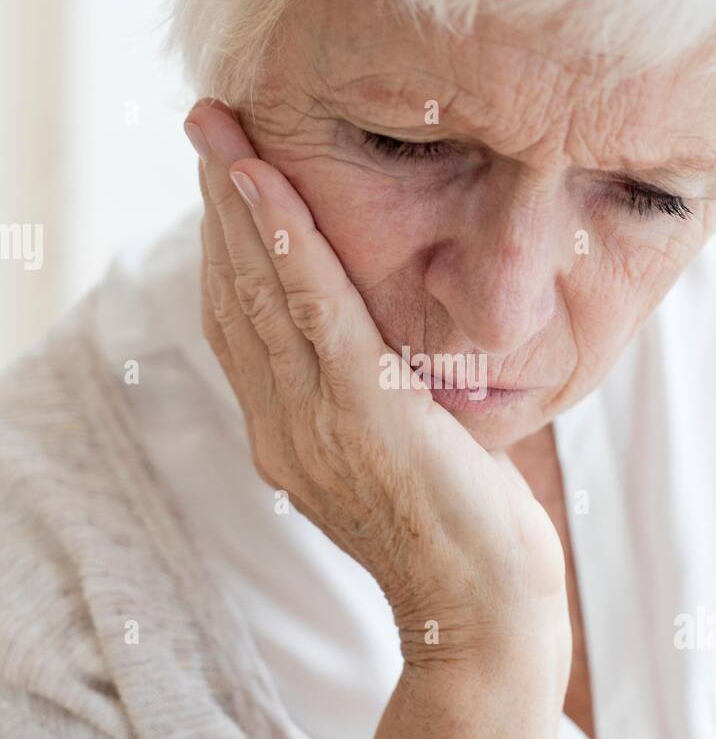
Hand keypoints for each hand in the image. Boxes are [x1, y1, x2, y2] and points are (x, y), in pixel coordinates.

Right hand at [187, 100, 568, 659]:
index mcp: (287, 437)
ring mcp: (315, 423)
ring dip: (239, 204)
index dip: (225, 246)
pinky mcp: (363, 415)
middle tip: (209, 125)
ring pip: (259, 292)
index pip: (239, 324)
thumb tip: (378, 348)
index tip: (227, 177)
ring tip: (224, 132)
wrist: (483, 613)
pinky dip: (285, 243)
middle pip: (233, 296)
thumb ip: (370, 402)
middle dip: (217, 205)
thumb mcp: (401, 457)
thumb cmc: (460, 533)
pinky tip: (267, 187)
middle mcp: (282, 428)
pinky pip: (313, 311)